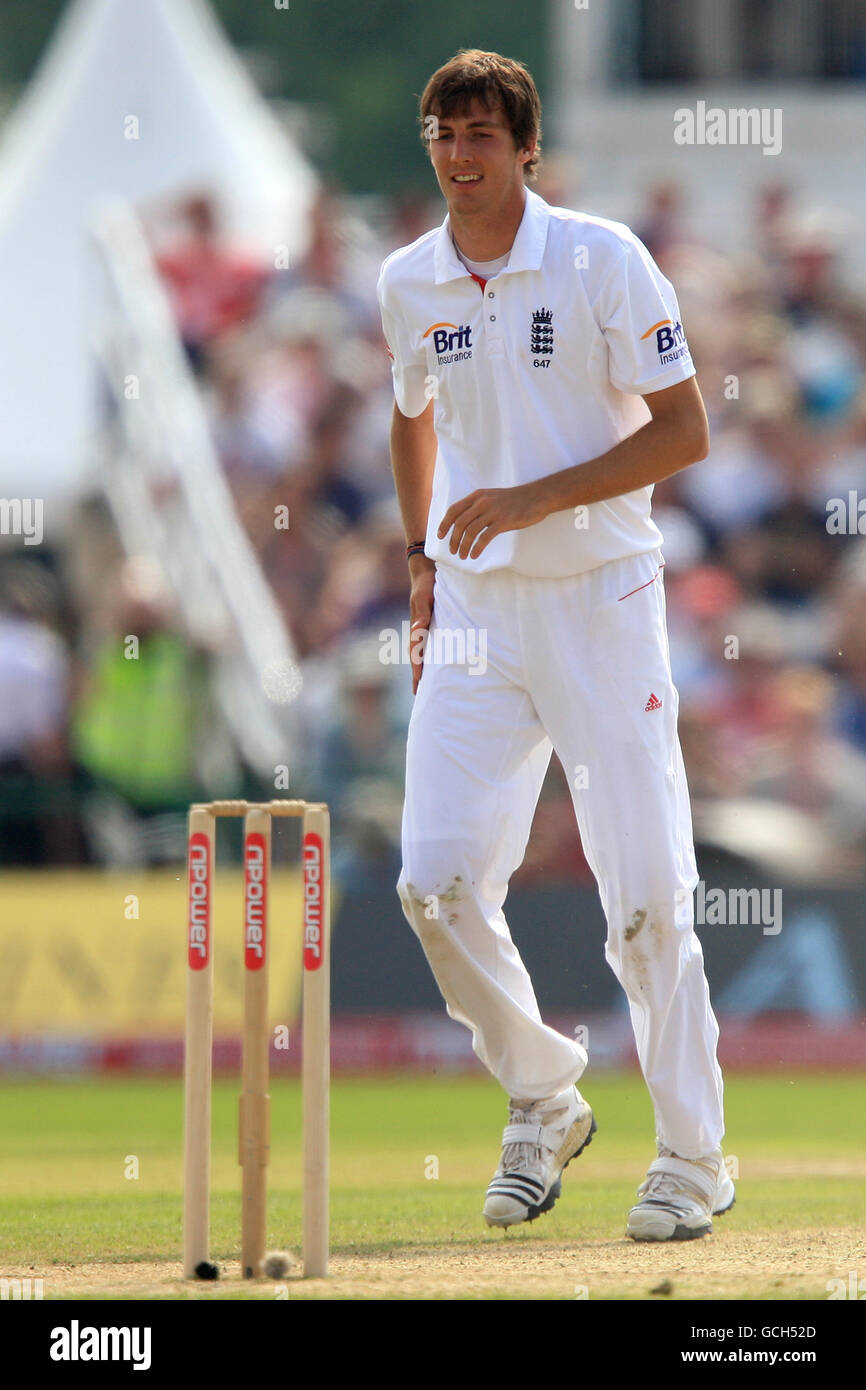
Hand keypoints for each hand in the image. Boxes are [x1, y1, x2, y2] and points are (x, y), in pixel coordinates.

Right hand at [408, 559, 435, 693]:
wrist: (427, 572)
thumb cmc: (426, 585)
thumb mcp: (422, 598)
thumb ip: (421, 614)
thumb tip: (417, 631)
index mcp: (417, 629)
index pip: (415, 654)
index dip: (417, 669)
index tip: (418, 684)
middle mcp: (420, 632)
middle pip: (417, 658)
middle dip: (418, 677)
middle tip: (419, 696)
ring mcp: (426, 630)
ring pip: (424, 654)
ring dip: (424, 670)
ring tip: (426, 688)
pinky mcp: (433, 626)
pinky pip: (432, 646)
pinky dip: (432, 658)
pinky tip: (439, 666)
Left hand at [437, 482, 548, 559]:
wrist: (536, 496)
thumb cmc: (514, 500)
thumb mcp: (491, 497)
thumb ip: (477, 506)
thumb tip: (463, 522)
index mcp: (477, 496)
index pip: (453, 510)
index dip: (444, 524)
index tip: (440, 536)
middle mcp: (482, 502)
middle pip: (459, 523)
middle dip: (453, 539)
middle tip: (453, 551)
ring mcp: (493, 512)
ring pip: (470, 532)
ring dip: (463, 546)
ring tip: (462, 556)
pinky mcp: (503, 521)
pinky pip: (484, 538)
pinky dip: (476, 548)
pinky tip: (474, 555)